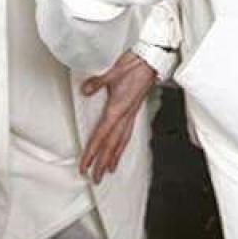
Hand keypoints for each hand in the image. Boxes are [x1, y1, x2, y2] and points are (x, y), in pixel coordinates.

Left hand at [79, 51, 157, 183]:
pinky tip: (120, 148)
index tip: (85, 166)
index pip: (102, 136)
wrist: (152, 60)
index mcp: (118, 109)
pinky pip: (128, 133)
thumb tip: (85, 90)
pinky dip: (123, 145)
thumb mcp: (112, 71)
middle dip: (102, 163)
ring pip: (122, 141)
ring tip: (109, 170)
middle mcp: (125, 115)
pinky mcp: (134, 110)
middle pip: (112, 145)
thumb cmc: (134, 65)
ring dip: (114, 157)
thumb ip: (97, 82)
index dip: (92, 153)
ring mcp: (131, 114)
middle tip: (95, 178)